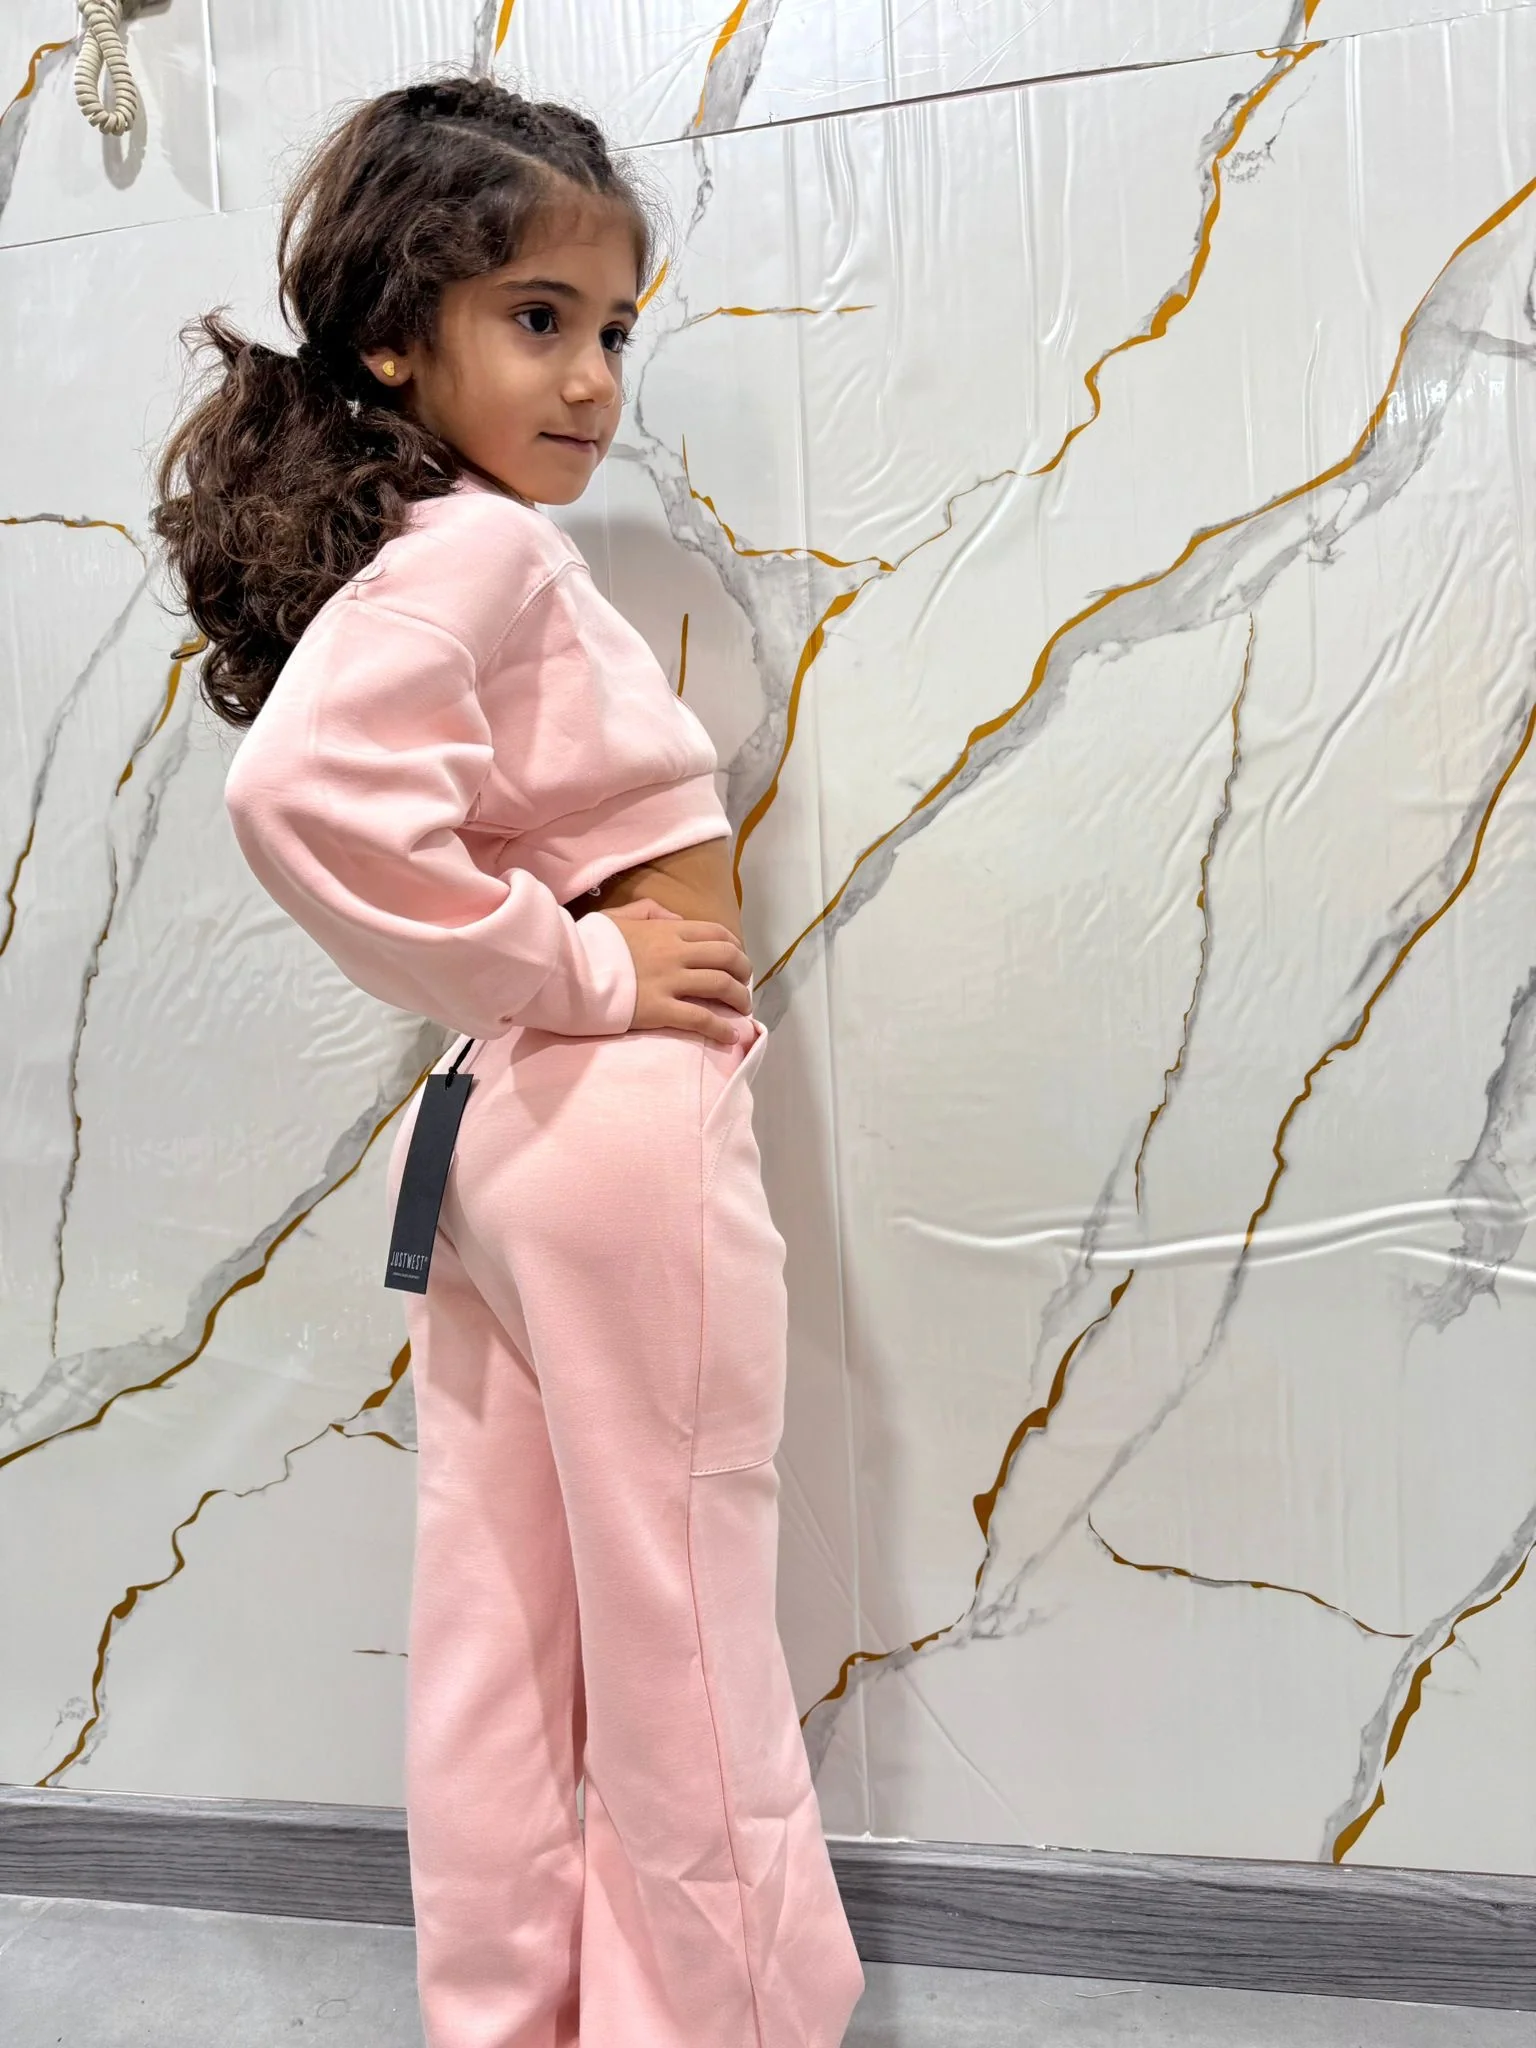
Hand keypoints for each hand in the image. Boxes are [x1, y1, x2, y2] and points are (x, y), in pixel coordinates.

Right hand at [601, 899, 752, 1044]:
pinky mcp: (659, 1010)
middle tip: (744, 985)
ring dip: (739, 998)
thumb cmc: (589, 944)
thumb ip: (650, 912)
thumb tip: (677, 919)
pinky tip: (730, 1035)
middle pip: (727, 957)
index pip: (716, 932)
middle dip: (744, 972)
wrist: (567, 969)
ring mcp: (669, 982)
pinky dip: (721, 1028)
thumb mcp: (619, 916)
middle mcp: (675, 953)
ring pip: (721, 986)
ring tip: (742, 1010)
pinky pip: (700, 1019)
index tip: (737, 959)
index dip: (735, 946)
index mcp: (667, 930)